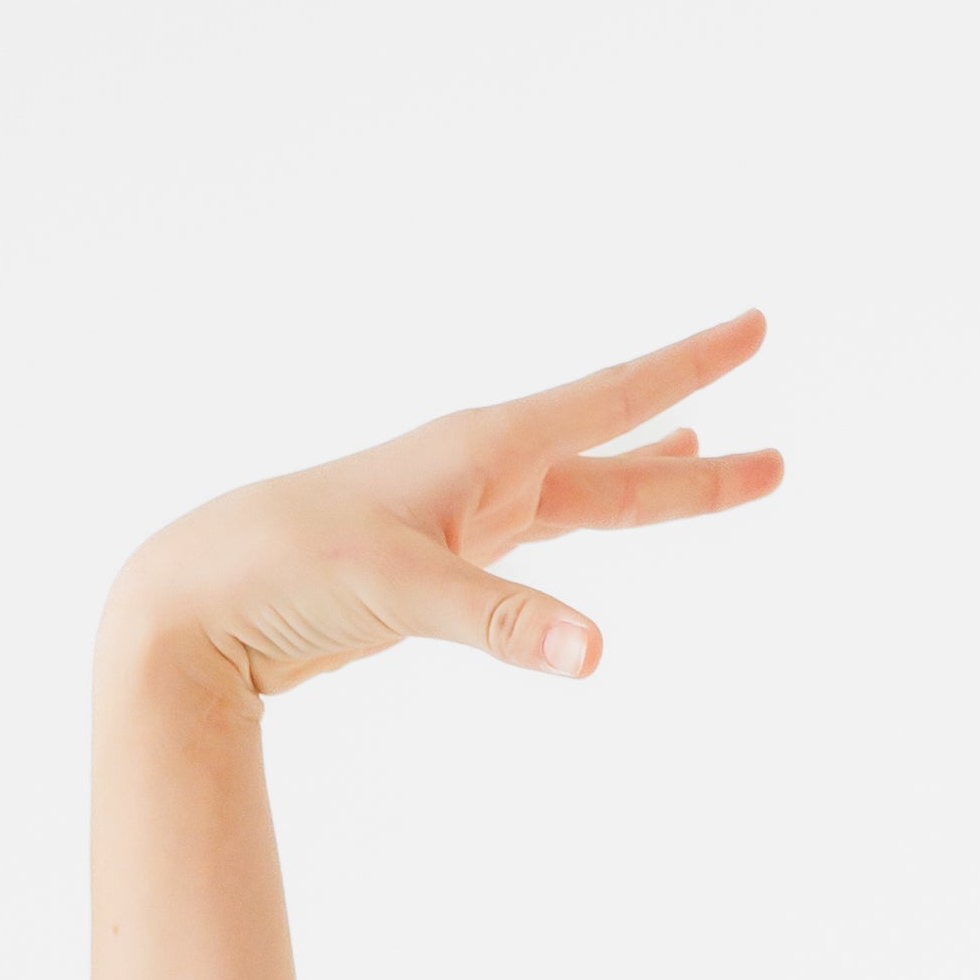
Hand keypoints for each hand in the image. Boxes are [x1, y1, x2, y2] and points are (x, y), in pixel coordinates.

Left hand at [107, 306, 781, 700]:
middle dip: (699, 460)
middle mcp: (481, 471)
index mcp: (484, 451)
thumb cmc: (288, 569)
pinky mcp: (436, 565)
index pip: (612, 400)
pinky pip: (534, 541)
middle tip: (779, 457)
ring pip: (581, 497)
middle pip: (617, 461)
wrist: (200, 598)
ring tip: (714, 465)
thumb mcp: (404, 593)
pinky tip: (591, 522)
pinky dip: (579, 528)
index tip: (755, 324)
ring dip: (649, 488)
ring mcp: (461, 517)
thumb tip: (597, 655)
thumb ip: (505, 622)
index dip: (687, 366)